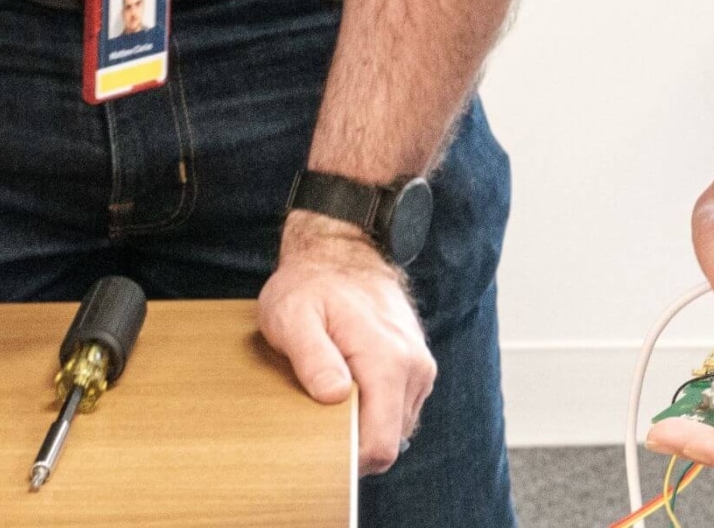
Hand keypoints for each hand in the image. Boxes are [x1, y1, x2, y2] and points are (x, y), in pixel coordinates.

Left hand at [258, 213, 436, 474]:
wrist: (343, 254)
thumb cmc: (312, 285)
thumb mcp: (293, 317)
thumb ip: (313, 358)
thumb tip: (333, 396)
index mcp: (387, 361)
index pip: (379, 444)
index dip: (346, 459)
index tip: (317, 447)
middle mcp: (414, 367)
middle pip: (389, 442)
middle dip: (354, 443)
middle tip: (317, 418)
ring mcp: (421, 368)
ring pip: (396, 429)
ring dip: (365, 425)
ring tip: (334, 396)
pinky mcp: (419, 368)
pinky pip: (399, 411)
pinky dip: (375, 412)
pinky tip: (350, 388)